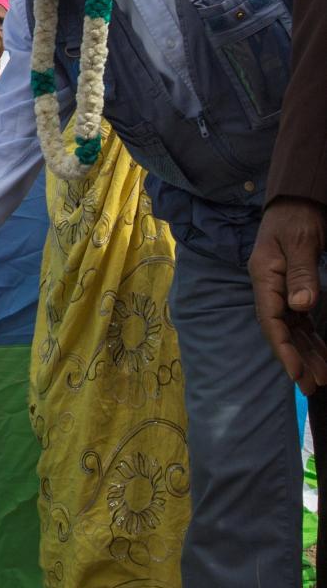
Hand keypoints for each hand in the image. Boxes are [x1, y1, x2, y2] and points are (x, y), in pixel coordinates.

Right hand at [249, 197, 326, 391]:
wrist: (297, 201)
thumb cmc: (297, 218)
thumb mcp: (301, 242)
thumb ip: (301, 274)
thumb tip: (300, 306)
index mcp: (266, 278)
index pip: (272, 321)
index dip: (284, 349)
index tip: (297, 373)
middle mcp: (270, 288)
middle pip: (282, 331)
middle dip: (297, 360)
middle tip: (314, 386)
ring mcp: (281, 290)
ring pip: (293, 329)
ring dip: (306, 353)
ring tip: (321, 378)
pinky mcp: (293, 289)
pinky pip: (301, 320)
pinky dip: (311, 339)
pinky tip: (321, 353)